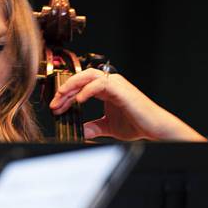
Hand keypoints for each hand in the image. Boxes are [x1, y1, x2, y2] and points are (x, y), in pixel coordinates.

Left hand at [49, 68, 205, 141]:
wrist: (153, 129)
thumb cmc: (136, 125)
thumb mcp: (107, 127)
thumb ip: (93, 127)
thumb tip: (80, 131)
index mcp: (106, 89)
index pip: (81, 85)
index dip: (66, 95)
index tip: (56, 107)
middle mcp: (110, 83)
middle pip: (81, 77)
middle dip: (65, 89)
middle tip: (54, 103)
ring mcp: (116, 84)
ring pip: (88, 76)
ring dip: (72, 86)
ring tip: (62, 98)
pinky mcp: (121, 89)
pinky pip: (99, 84)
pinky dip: (87, 91)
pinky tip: (78, 101)